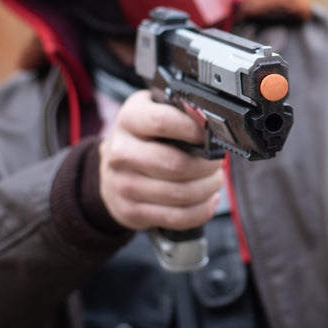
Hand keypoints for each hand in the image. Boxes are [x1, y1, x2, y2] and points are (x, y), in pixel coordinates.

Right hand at [99, 90, 224, 231]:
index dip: (194, 129)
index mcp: (129, 120)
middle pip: (176, 165)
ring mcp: (124, 185)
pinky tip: (207, 199)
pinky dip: (201, 210)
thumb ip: (178, 110)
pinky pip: (177, 217)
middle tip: (217, 162)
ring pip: (181, 194)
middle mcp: (121, 152)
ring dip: (208, 188)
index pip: (163, 122)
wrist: (110, 170)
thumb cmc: (142, 138)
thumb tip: (209, 118)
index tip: (211, 135)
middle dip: (208, 165)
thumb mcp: (153, 111)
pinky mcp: (132, 212)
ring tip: (214, 180)